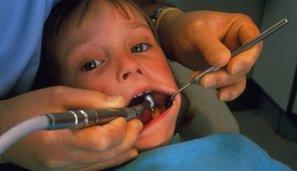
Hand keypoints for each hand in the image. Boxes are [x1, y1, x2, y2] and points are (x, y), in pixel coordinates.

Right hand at [0, 86, 142, 169]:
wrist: (5, 130)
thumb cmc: (29, 109)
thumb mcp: (59, 95)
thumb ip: (91, 100)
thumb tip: (120, 103)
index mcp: (60, 140)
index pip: (101, 140)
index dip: (119, 128)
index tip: (125, 115)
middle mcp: (64, 161)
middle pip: (108, 153)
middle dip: (128, 136)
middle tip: (137, 122)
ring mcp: (66, 169)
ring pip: (106, 162)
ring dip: (125, 147)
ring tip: (135, 132)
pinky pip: (97, 167)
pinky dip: (115, 158)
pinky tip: (128, 150)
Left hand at [158, 10, 261, 100]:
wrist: (173, 39)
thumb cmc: (185, 28)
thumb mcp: (195, 31)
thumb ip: (210, 45)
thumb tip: (224, 61)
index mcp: (240, 27)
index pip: (253, 42)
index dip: (247, 57)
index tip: (231, 67)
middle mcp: (241, 44)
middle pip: (244, 63)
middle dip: (226, 75)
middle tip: (206, 79)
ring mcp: (233, 60)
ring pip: (236, 77)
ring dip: (221, 83)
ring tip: (201, 82)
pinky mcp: (224, 73)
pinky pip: (231, 85)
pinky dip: (226, 91)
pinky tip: (219, 95)